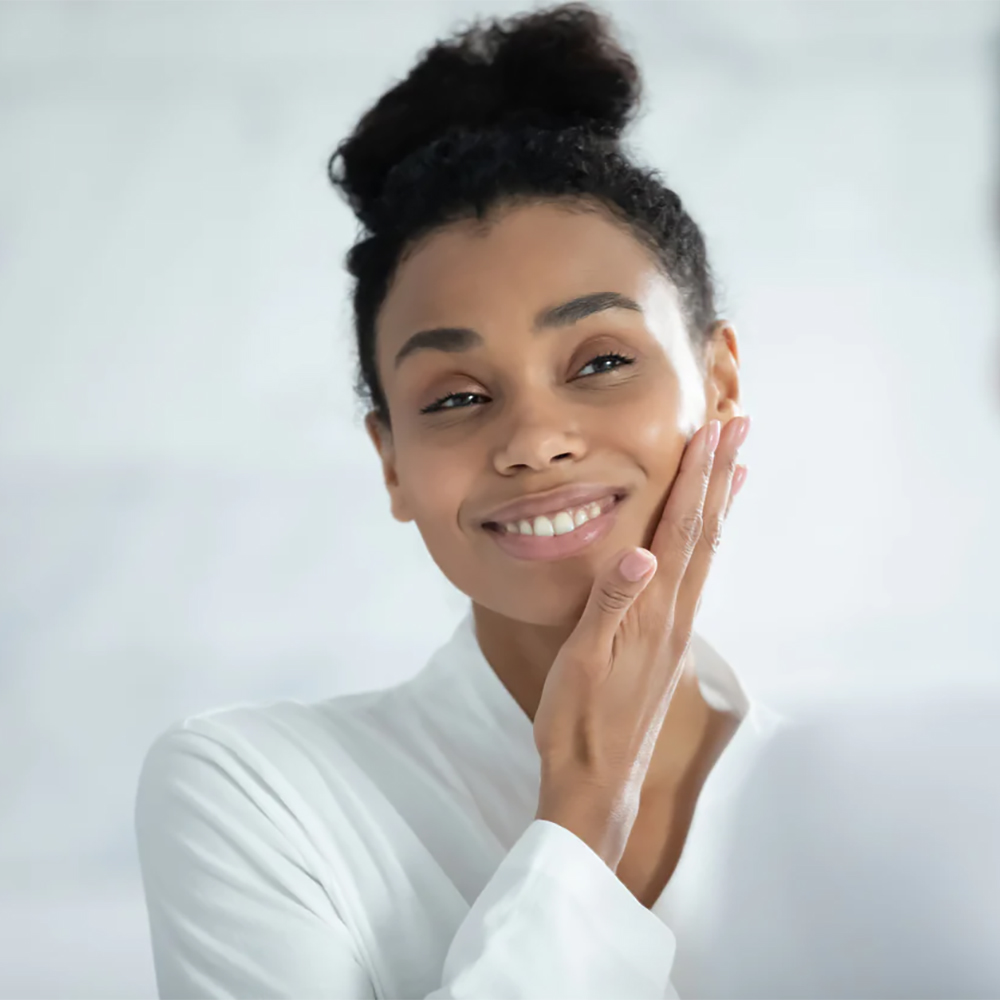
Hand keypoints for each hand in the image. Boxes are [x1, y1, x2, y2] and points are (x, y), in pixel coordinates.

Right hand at [532, 416, 749, 866]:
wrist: (597, 781)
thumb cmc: (577, 722)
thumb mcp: (580, 662)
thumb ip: (610, 605)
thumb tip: (640, 552)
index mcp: (653, 614)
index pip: (678, 532)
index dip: (696, 480)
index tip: (713, 433)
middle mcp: (674, 617)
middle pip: (704, 534)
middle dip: (721, 477)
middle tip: (740, 427)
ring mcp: (674, 633)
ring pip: (704, 555)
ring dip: (719, 506)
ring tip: (736, 469)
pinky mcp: (667, 646)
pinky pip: (694, 579)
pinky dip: (704, 544)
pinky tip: (701, 539)